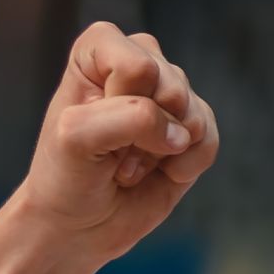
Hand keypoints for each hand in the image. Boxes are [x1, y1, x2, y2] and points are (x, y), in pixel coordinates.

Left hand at [12, 24, 218, 265]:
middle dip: (139, 132)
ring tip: (126, 165)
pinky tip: (156, 173)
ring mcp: (170, 94)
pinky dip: (182, 167)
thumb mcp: (75, 138)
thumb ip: (129, 117)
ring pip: (190, 113)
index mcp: (99, 48)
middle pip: (168, 87)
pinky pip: (207, 141)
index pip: (137, 66)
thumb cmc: (66, 175)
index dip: (116, 105)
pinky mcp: (193, 128)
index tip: (87, 124)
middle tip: (109, 153)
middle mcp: (140, 60)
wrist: (77, 225)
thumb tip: (183, 131)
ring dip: (157, 152)